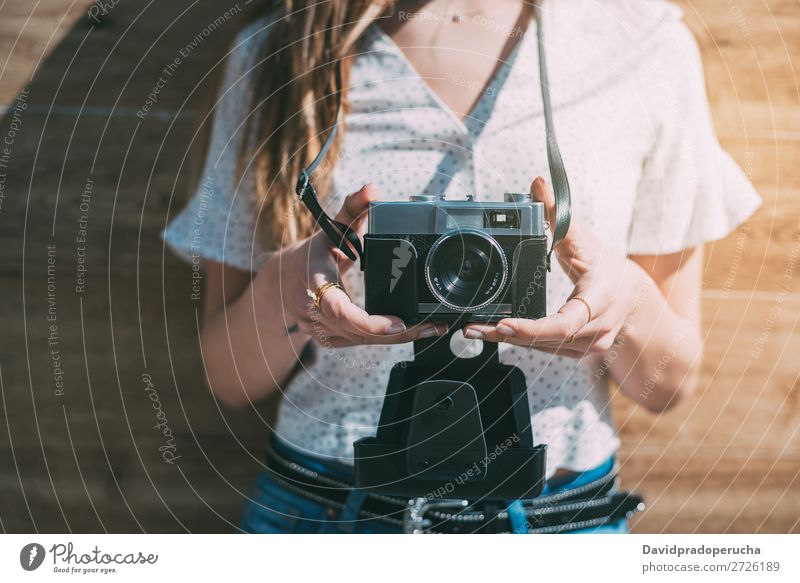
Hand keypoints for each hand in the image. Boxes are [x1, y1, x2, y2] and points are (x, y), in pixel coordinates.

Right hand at [271, 183, 447, 347]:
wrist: (280, 284)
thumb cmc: (309, 256)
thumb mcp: (329, 228)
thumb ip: (352, 208)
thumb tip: (372, 189)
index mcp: (313, 283)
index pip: (340, 311)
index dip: (370, 322)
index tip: (399, 323)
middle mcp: (314, 312)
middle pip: (359, 332)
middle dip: (399, 333)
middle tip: (431, 326)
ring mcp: (321, 331)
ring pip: (363, 342)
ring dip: (398, 339)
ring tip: (431, 329)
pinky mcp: (330, 341)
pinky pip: (361, 344)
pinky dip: (386, 340)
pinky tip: (412, 333)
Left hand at [463, 177, 648, 356]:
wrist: (636, 301)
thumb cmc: (609, 269)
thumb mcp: (585, 239)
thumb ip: (558, 213)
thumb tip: (538, 183)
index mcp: (599, 300)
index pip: (565, 322)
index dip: (534, 328)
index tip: (505, 324)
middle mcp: (596, 328)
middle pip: (547, 339)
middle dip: (507, 335)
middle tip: (473, 329)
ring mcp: (588, 346)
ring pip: (543, 349)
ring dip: (508, 341)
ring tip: (476, 330)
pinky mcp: (577, 353)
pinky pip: (546, 351)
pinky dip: (522, 342)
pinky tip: (498, 334)